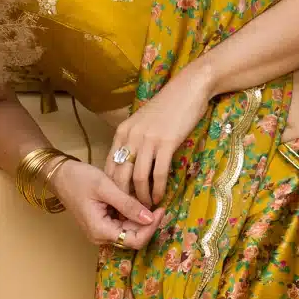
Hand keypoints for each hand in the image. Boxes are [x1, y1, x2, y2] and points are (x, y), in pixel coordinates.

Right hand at [51, 158, 163, 248]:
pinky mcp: (103, 223)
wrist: (60, 174)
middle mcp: (101, 236)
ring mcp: (102, 231)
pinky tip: (139, 202)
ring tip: (151, 202)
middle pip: (133, 237)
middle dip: (148, 223)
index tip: (161, 210)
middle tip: (160, 205)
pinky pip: (123, 224)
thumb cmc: (79, 179)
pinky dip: (133, 215)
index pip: (134, 240)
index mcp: (101, 231)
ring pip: (129, 231)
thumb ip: (128, 204)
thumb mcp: (106, 188)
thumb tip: (149, 218)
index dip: (151, 228)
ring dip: (141, 219)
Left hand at [104, 64, 212, 206]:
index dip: (113, 186)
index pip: (110, 165)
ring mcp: (147, 140)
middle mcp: (130, 137)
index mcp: (122, 132)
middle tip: (131, 210)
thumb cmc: (169, 106)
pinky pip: (158, 173)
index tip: (119, 199)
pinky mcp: (166, 143)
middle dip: (124, 196)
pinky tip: (160, 197)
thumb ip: (134, 139)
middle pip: (120, 175)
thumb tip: (132, 162)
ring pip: (138, 177)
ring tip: (146, 207)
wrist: (188, 88)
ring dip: (142, 196)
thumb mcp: (143, 121)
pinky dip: (157, 189)